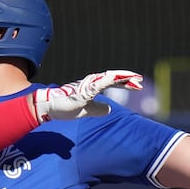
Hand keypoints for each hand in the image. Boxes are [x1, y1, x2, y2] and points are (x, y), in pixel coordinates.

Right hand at [29, 70, 143, 121]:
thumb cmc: (65, 107)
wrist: (49, 107)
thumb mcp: (87, 110)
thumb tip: (109, 109)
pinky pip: (97, 85)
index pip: (113, 82)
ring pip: (107, 78)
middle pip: (112, 78)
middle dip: (127, 79)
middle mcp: (91, 82)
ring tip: (133, 79)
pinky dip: (107, 81)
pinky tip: (115, 79)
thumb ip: (98, 109)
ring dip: (120, 78)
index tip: (138, 85)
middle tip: (140, 79)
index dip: (126, 83)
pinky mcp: (82, 92)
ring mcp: (86, 86)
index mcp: (93, 87)